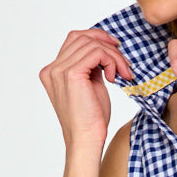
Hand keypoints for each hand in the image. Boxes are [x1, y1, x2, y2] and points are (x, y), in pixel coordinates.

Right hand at [39, 28, 132, 152]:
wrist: (87, 140)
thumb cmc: (91, 120)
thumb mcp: (91, 86)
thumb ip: (91, 67)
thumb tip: (104, 51)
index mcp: (53, 72)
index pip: (74, 40)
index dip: (97, 38)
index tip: (116, 49)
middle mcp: (52, 69)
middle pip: (82, 37)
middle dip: (107, 45)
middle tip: (123, 61)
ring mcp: (59, 70)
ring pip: (92, 44)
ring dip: (113, 56)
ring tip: (122, 73)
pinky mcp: (71, 74)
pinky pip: (97, 52)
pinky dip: (111, 61)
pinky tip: (115, 78)